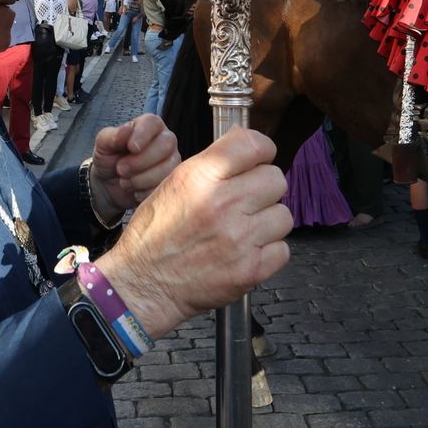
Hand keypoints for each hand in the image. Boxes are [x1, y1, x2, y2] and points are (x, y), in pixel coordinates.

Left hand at [89, 114, 179, 221]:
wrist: (109, 185)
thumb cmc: (109, 159)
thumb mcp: (103, 145)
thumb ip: (113, 136)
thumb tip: (126, 129)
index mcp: (149, 125)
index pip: (153, 123)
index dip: (143, 135)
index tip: (131, 147)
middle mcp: (165, 140)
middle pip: (165, 145)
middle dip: (140, 161)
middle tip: (121, 169)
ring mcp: (171, 161)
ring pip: (167, 169)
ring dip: (141, 179)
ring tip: (125, 181)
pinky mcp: (172, 181)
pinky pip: (166, 188)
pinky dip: (146, 192)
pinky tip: (135, 191)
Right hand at [94, 127, 291, 340]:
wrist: (144, 283)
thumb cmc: (155, 234)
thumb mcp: (174, 183)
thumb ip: (212, 163)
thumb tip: (245, 145)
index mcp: (200, 177)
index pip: (255, 145)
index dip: (262, 151)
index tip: (259, 160)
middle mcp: (222, 203)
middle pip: (275, 179)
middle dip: (263, 189)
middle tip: (246, 202)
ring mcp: (239, 238)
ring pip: (283, 215)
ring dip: (267, 222)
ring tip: (244, 229)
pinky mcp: (250, 269)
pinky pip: (283, 249)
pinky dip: (268, 252)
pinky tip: (246, 252)